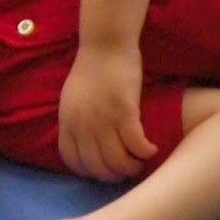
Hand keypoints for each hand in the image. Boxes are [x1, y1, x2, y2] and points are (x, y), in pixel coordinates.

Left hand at [58, 40, 156, 179]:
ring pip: (118, 161)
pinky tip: (152, 149)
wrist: (106, 44)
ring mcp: (103, 120)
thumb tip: (84, 139)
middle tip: (127, 172)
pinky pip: (136, 144)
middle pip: (97, 167)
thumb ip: (75, 120)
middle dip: (114, 176)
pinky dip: (145, 152)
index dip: (89, 172)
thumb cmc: (91, 67)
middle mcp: (83, 125)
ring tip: (141, 163)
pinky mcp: (125, 112)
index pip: (73, 161)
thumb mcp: (72, 98)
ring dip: (131, 168)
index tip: (104, 170)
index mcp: (67, 122)